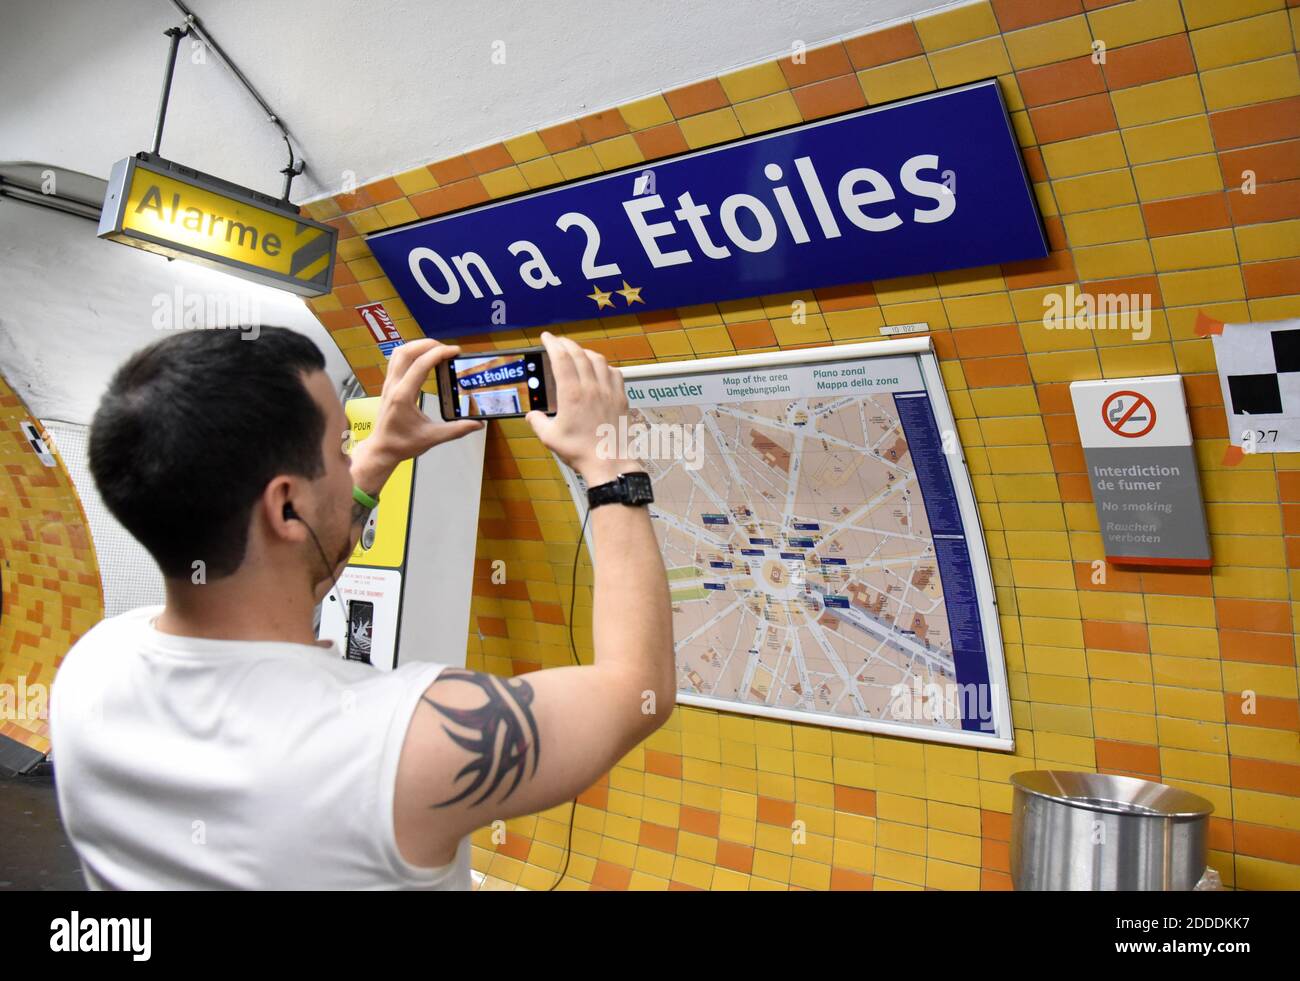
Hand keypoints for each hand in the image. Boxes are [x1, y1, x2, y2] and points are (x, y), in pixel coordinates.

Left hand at [353, 339, 482, 490]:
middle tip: (447, 349)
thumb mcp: (432, 438)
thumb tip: (478, 424)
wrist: (382, 449)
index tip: (456, 351)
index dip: (440, 353)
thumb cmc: (403, 444)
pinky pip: (396, 360)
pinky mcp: (388, 385)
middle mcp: (394, 385)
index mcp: (403, 396)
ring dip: (417, 346)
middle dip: (429, 344)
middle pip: (407, 351)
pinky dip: (410, 353)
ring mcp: (388, 384)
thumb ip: (457, 430)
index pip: (421, 364)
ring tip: (436, 350)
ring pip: (399, 353)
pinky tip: (423, 359)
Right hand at [527, 331, 638, 485]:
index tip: (546, 337)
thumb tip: (531, 415)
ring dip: (585, 352)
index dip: (552, 343)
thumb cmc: (580, 451)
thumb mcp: (550, 437)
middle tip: (558, 342)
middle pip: (579, 354)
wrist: (609, 463)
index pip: (561, 358)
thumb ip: (537, 422)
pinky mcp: (620, 399)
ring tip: (577, 353)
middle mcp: (591, 388)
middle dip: (566, 343)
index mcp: (572, 394)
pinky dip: (605, 366)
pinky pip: (615, 373)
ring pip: (598, 360)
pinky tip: (601, 370)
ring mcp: (609, 391)